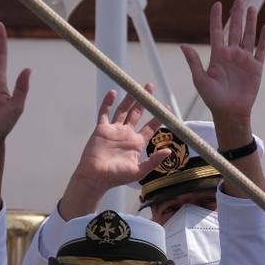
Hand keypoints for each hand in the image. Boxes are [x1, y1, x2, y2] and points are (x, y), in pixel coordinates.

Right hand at [59, 87, 170, 218]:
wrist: (95, 178)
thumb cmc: (116, 177)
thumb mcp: (139, 171)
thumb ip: (154, 161)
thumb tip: (169, 151)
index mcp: (137, 143)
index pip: (150, 126)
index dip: (159, 117)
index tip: (166, 107)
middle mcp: (127, 134)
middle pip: (137, 113)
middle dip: (144, 101)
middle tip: (150, 87)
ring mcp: (114, 130)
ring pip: (123, 110)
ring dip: (129, 99)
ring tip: (136, 86)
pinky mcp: (101, 129)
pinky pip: (104, 113)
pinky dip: (108, 102)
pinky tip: (113, 93)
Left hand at [179, 0, 264, 132]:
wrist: (230, 112)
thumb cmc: (212, 98)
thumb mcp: (200, 79)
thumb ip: (194, 62)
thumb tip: (184, 46)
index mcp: (217, 55)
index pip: (217, 32)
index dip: (217, 18)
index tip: (217, 4)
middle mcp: (232, 54)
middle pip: (235, 30)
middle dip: (237, 15)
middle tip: (239, 0)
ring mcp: (245, 60)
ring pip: (249, 36)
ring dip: (251, 22)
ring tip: (253, 8)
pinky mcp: (256, 68)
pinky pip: (261, 50)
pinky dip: (264, 39)